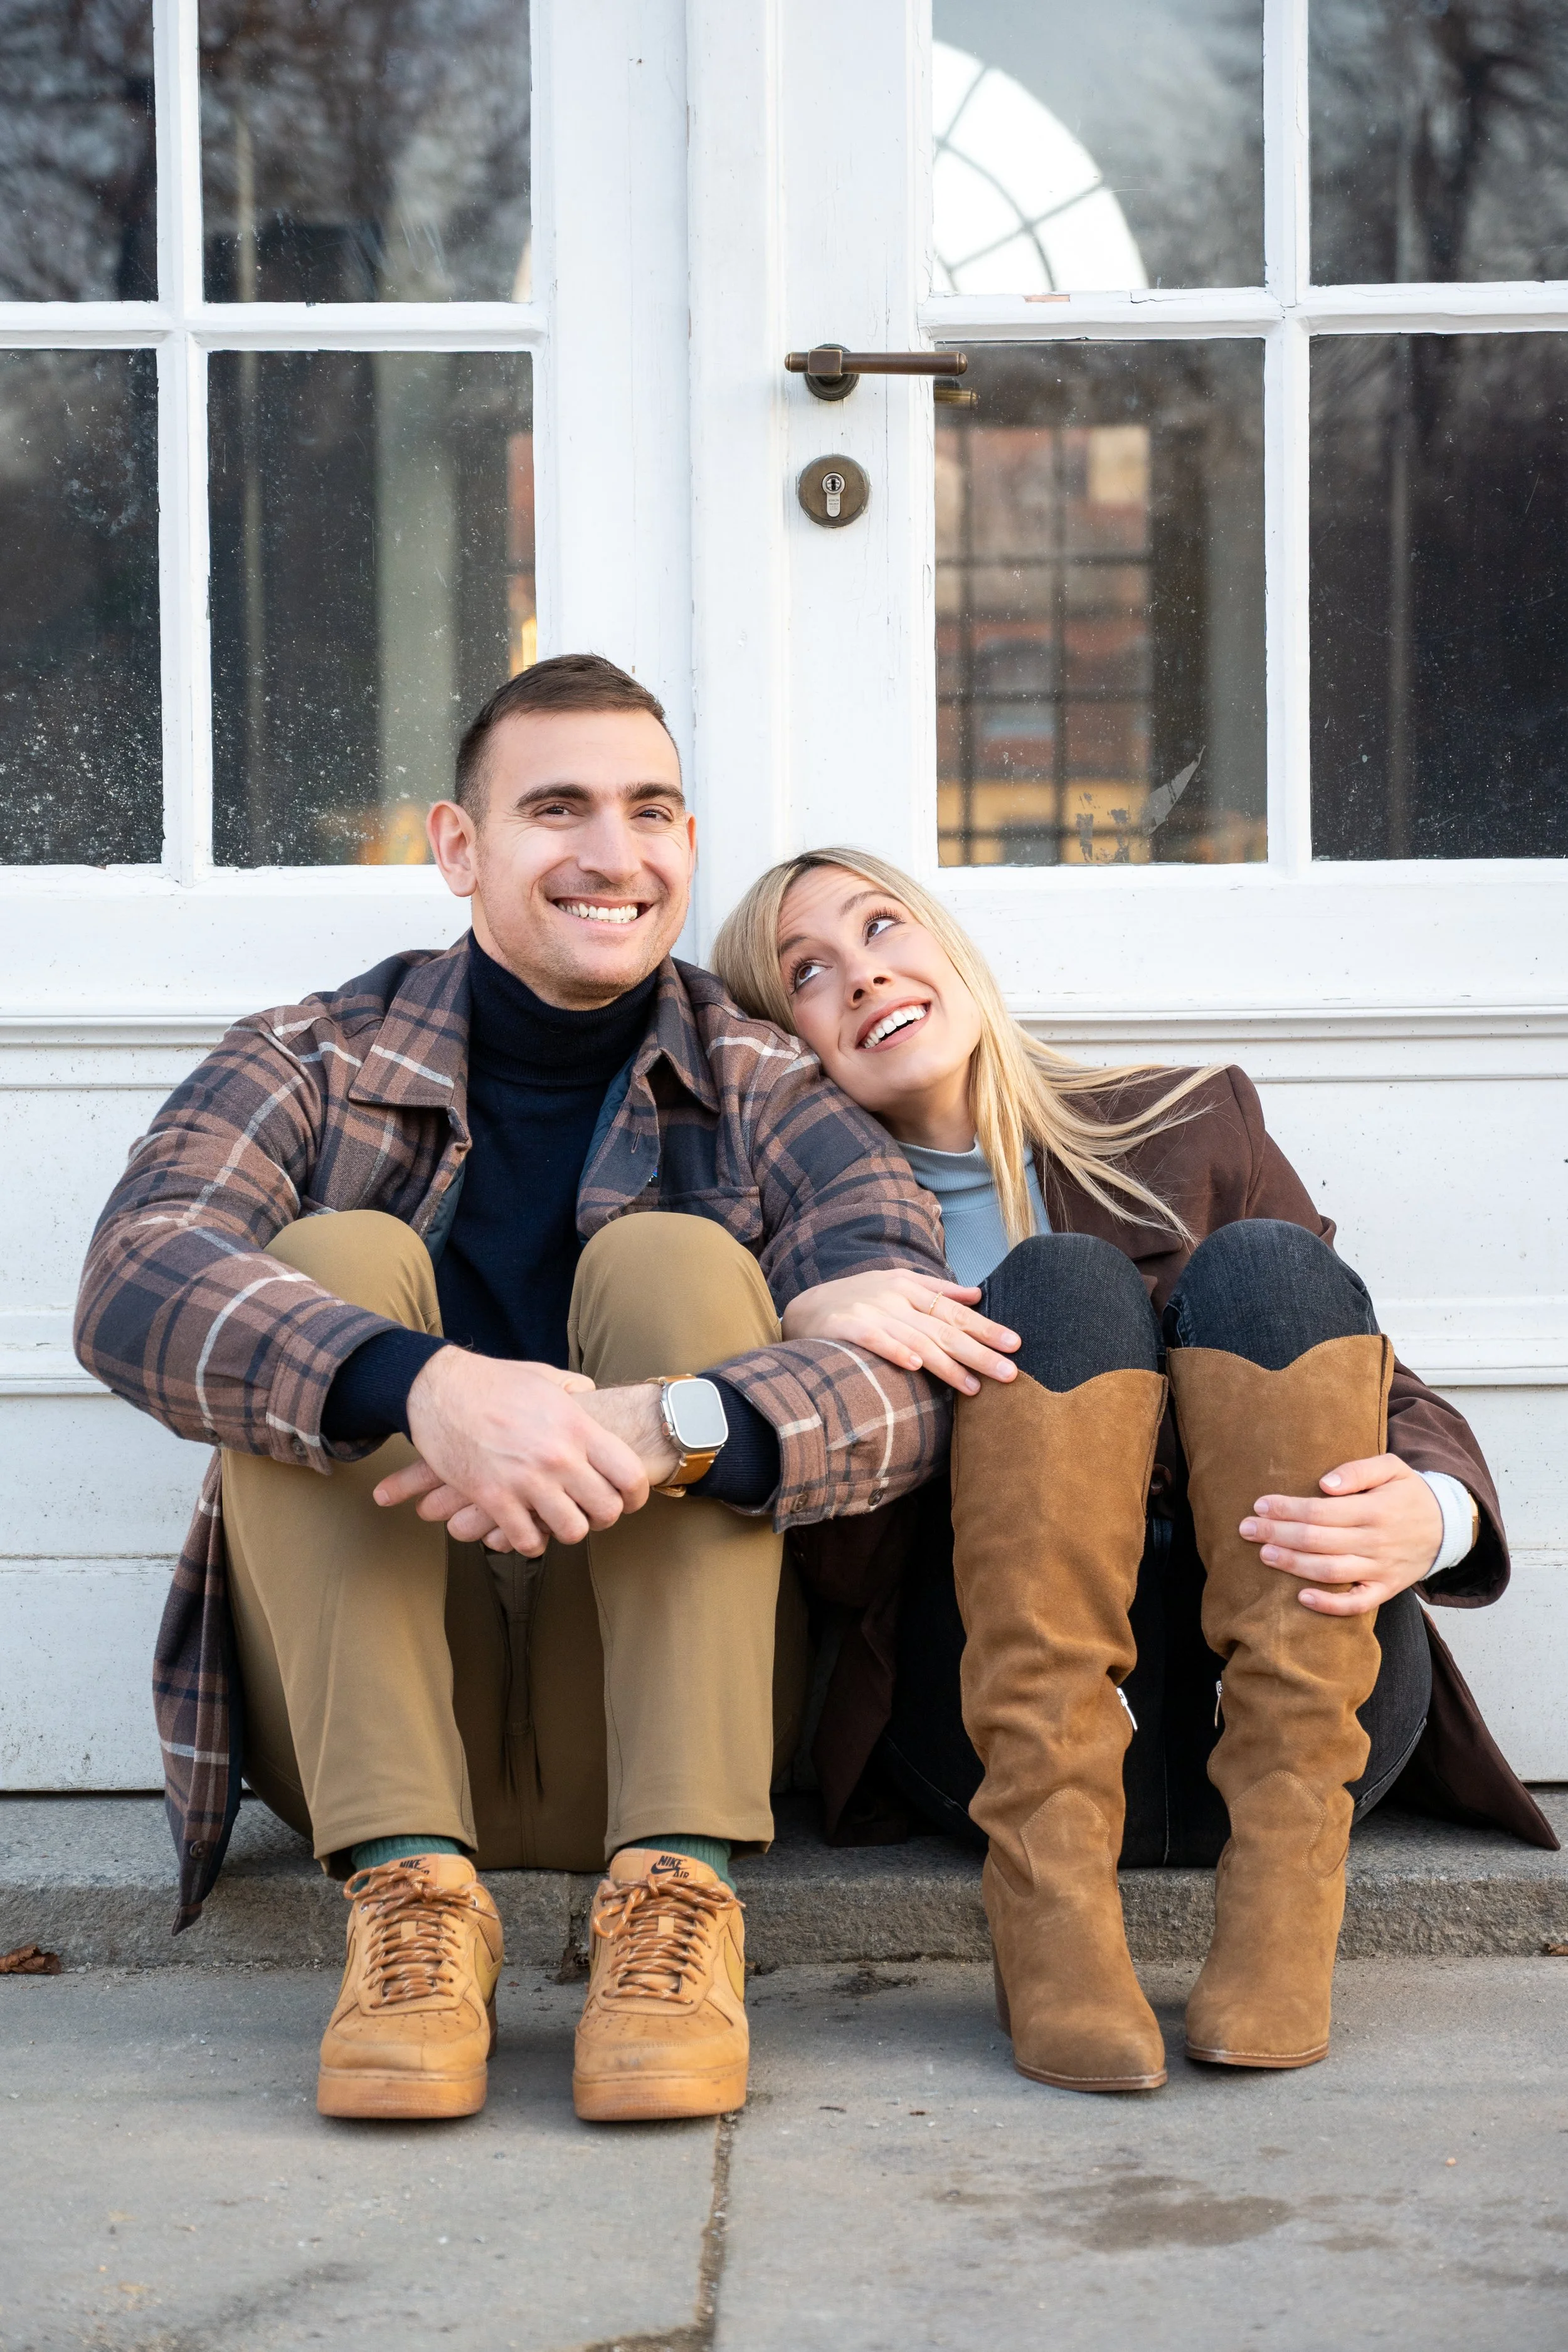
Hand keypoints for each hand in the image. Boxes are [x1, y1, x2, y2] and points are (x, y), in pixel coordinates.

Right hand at [373, 1352, 669, 1557]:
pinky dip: (530, 1541)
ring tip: (559, 1521)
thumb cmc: (492, 1380)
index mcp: (577, 1426)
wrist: (438, 1388)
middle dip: (604, 1516)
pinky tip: (527, 1530)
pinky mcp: (493, 1498)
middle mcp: (558, 1457)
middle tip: (591, 1512)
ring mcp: (526, 1480)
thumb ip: (576, 1389)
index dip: (637, 1495)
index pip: (630, 1474)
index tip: (629, 1500)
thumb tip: (591, 1395)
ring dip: (568, 1530)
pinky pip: (526, 1540)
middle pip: (607, 1510)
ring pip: (572, 1531)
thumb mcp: (545, 1376)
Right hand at [780, 1268, 1018, 1394]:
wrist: (804, 1307)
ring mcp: (871, 1311)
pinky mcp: (847, 1326)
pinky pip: (875, 1340)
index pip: (956, 1311)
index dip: (986, 1327)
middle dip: (979, 1351)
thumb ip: (938, 1290)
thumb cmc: (858, 1299)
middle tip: (1010, 1372)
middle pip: (944, 1329)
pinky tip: (915, 1367)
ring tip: (974, 1386)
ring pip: (917, 1340)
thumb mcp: (898, 1284)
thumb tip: (978, 1294)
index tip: (1015, 1344)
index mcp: (910, 1288)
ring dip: (947, 1365)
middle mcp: (895, 1298)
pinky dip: (895, 1351)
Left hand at [1239, 1453, 1445, 1615]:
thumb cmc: (1409, 1493)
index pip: (1321, 1510)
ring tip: (1264, 1554)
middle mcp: (1376, 1541)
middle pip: (1318, 1540)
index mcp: (1375, 1509)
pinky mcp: (1385, 1589)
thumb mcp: (1392, 1468)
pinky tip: (1301, 1598)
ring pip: (1331, 1571)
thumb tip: (1324, 1483)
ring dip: (1293, 1565)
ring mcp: (1381, 1569)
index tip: (1260, 1504)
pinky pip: (1356, 1603)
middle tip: (1246, 1529)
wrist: (1449, 1527)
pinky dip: (1330, 1604)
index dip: (1287, 1508)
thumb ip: (1358, 1470)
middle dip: (1278, 1534)